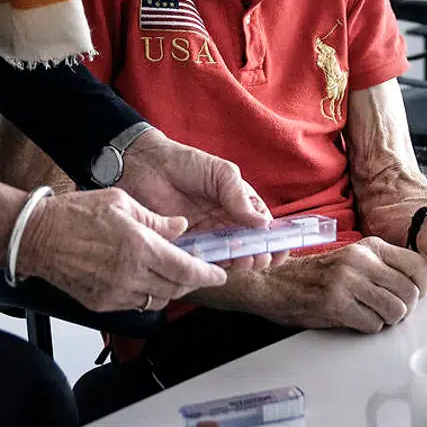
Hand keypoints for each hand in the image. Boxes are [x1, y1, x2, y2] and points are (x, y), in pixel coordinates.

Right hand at [16, 188, 225, 312]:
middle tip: (198, 271)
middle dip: (191, 282)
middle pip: (176, 289)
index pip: (185, 269)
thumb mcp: (122, 202)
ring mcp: (115, 293)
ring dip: (170, 290)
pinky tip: (144, 280)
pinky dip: (146, 295)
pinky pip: (135, 305)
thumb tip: (180, 227)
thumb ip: (156, 219)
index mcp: (139, 247)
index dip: (207, 274)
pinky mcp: (101, 304)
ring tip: (171, 274)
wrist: (36, 236)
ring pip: (157, 301)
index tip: (219, 274)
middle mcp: (130, 275)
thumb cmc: (74, 214)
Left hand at [115, 129, 282, 270]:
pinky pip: (203, 258)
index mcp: (237, 202)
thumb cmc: (184, 163)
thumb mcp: (219, 173)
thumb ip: (239, 196)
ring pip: (228, 255)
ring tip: (244, 260)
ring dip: (239, 261)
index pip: (261, 225)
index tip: (281, 250)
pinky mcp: (186, 244)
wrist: (145, 166)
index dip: (273, 239)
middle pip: (248, 245)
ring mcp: (206, 234)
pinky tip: (219, 263)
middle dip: (258, 254)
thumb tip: (262, 222)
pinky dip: (213, 263)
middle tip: (261, 258)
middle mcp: (224, 221)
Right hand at [251, 238, 426, 333]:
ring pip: (395, 311)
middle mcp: (361, 259)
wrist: (272, 282)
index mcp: (368, 247)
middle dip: (404, 310)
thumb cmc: (314, 276)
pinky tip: (351, 319)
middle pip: (410, 293)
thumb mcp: (352, 261)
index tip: (413, 297)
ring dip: (385, 320)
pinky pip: (372, 325)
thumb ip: (381, 269)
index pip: (418, 265)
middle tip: (388, 312)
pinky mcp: (335, 302)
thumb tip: (415, 289)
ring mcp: (348, 280)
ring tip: (368, 315)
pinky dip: (367, 328)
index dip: (421, 288)